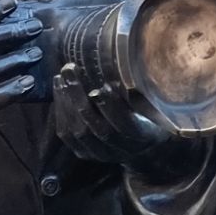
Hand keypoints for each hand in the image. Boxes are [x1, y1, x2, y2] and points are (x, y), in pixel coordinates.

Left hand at [54, 62, 206, 177]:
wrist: (145, 150)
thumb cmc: (151, 117)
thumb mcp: (156, 104)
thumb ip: (143, 91)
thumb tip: (130, 59)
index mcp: (142, 137)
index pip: (124, 125)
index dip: (111, 106)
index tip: (103, 85)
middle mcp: (121, 150)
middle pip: (94, 127)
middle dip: (79, 96)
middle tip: (69, 69)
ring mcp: (101, 155)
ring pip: (78, 131)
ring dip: (66, 102)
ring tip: (61, 77)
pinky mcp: (86, 154)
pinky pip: (67, 135)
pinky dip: (61, 112)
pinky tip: (59, 90)